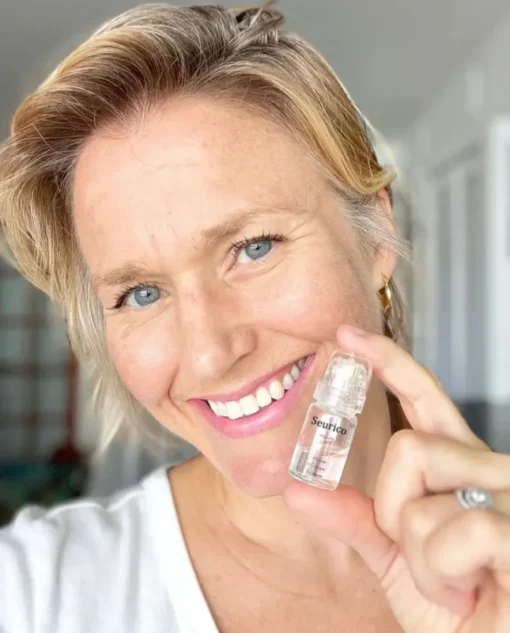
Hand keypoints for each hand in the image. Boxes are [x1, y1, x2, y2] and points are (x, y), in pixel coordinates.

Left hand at [284, 326, 509, 632]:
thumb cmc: (458, 611)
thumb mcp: (395, 560)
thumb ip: (353, 519)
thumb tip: (297, 489)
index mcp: (457, 466)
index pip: (422, 397)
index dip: (388, 361)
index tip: (347, 335)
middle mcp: (488, 468)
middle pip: (408, 449)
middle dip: (397, 515)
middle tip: (427, 557)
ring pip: (424, 496)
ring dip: (422, 557)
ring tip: (455, 581)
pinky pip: (459, 530)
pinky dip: (446, 574)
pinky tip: (475, 591)